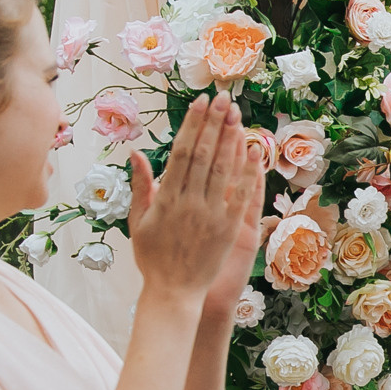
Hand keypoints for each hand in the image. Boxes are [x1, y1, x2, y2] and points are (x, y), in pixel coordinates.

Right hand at [126, 94, 256, 306]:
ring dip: (231, 139)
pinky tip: (255, 150)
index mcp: (166, 198)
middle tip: (223, 98)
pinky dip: (249, 172)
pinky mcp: (228, 229)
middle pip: (204, 154)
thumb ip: (140, 186)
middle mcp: (189, 203)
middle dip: (214, 123)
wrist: (173, 292)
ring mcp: (211, 216)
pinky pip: (241, 196)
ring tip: (237, 114)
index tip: (200, 102)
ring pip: (223, 169)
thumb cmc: (152, 257)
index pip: (182, 152)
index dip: (193, 125)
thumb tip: (136, 153)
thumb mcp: (138, 221)